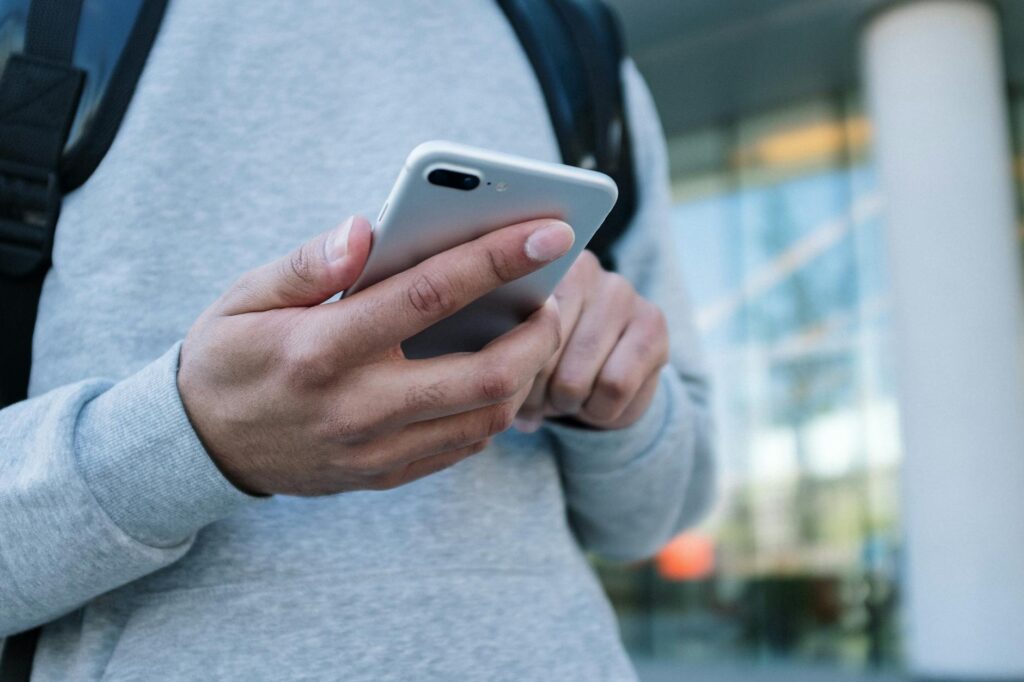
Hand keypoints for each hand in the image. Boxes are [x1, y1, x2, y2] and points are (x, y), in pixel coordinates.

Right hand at [178, 215, 573, 495]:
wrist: (199, 448)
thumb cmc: (228, 356)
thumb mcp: (245, 296)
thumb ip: (309, 262)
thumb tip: (369, 226)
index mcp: (321, 346)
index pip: (430, 294)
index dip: (499, 258)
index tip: (552, 231)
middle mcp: (356, 405)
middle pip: (483, 375)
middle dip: (539, 333)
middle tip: (552, 299)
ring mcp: (373, 450)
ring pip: (485, 419)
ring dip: (524, 374)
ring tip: (528, 335)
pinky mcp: (381, 476)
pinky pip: (461, 447)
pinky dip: (491, 409)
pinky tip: (490, 375)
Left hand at [514, 251, 668, 431]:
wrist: (604, 385)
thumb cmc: (546, 366)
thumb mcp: (512, 357)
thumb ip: (497, 355)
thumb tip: (496, 385)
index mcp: (532, 269)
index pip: (510, 329)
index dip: (509, 369)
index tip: (511, 385)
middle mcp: (582, 268)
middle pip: (541, 355)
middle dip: (535, 392)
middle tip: (540, 399)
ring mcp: (621, 292)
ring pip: (574, 378)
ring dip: (566, 404)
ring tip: (565, 401)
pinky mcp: (653, 324)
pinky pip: (614, 386)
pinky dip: (599, 410)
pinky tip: (596, 404)